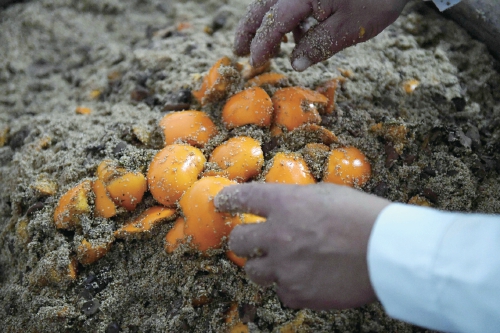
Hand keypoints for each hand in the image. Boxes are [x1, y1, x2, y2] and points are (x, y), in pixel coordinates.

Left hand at [215, 183, 389, 309]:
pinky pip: (281, 291)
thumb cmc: (364, 217)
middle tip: (250, 239)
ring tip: (281, 262)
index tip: (221, 202)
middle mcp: (278, 235)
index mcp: (285, 204)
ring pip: (253, 271)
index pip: (242, 198)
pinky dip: (289, 285)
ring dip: (262, 265)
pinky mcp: (297, 293)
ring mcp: (285, 267)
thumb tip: (283, 208)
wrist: (389, 253)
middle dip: (242, 238)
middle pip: (237, 240)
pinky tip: (306, 278)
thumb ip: (297, 201)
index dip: (228, 199)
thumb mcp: (328, 195)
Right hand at [234, 0, 409, 70]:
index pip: (273, 22)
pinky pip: (289, 0)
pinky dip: (285, 17)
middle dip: (248, 29)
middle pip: (263, 6)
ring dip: (266, 24)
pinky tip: (295, 33)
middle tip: (237, 51)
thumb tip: (295, 63)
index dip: (261, 44)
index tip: (254, 63)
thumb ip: (319, 46)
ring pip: (274, 1)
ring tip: (269, 49)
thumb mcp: (350, 29)